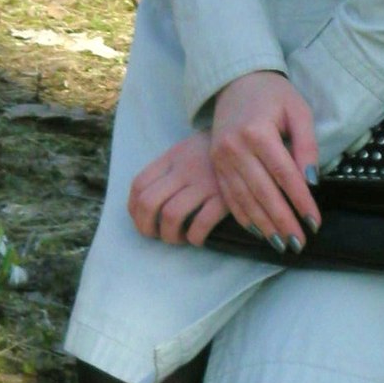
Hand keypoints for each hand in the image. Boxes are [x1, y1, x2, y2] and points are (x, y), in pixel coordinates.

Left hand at [128, 132, 228, 246]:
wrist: (249, 143)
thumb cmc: (212, 152)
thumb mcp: (186, 150)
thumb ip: (167, 169)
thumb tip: (144, 202)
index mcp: (172, 157)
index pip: (139, 184)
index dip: (134, 209)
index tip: (142, 221)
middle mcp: (184, 169)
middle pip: (148, 203)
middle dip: (146, 227)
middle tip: (156, 235)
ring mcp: (204, 183)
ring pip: (171, 215)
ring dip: (169, 235)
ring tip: (178, 238)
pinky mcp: (224, 197)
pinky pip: (201, 223)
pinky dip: (194, 237)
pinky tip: (197, 239)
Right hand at [210, 71, 320, 252]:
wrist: (236, 81)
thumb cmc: (273, 94)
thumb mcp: (298, 111)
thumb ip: (307, 145)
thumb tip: (312, 182)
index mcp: (257, 132)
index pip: (284, 175)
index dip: (301, 201)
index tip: (314, 222)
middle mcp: (235, 147)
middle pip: (263, 192)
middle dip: (282, 221)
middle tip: (298, 244)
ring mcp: (221, 157)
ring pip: (244, 199)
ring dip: (264, 225)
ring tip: (281, 244)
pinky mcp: (216, 164)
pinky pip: (229, 196)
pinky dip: (243, 216)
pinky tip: (258, 231)